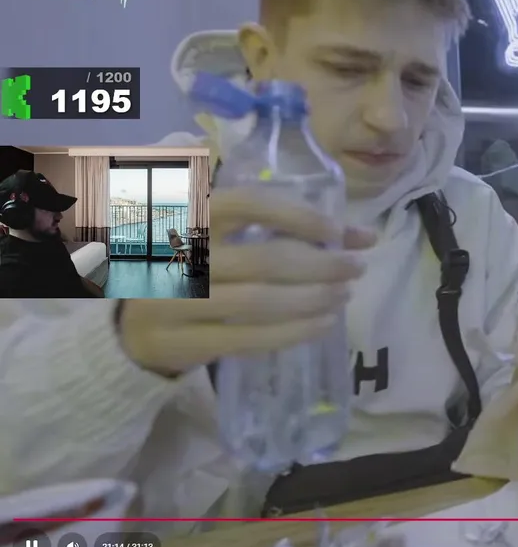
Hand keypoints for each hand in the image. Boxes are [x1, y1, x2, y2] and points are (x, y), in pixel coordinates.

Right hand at [117, 188, 375, 375]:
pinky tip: (324, 323)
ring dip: (313, 299)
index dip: (299, 216)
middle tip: (357, 267)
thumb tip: (360, 236)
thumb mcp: (221, 236)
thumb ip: (279, 228)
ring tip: (344, 294)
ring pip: (259, 302)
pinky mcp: (181, 343)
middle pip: (263, 259)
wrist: (128, 325)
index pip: (248, 204)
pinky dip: (294, 332)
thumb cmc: (190, 266)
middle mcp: (177, 254)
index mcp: (187, 215)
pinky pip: (249, 339)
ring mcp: (174, 301)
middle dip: (321, 264)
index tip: (340, 231)